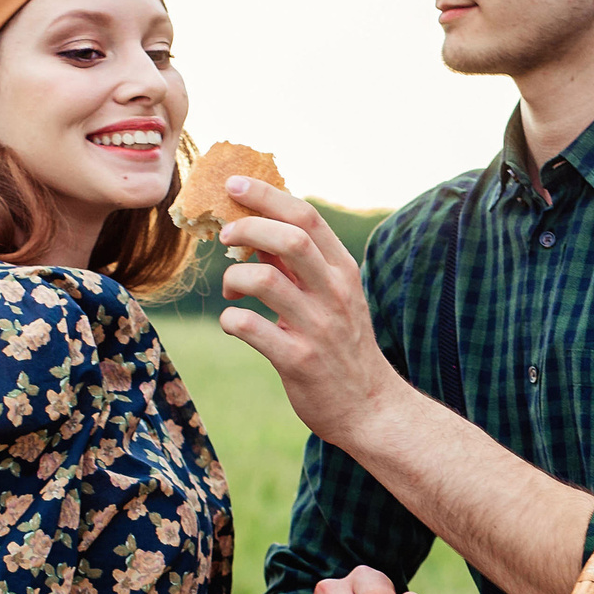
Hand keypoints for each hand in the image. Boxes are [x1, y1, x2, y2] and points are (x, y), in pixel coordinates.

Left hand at [215, 178, 408, 447]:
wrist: (370, 407)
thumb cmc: (343, 346)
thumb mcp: (333, 297)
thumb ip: (300, 265)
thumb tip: (255, 227)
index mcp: (343, 271)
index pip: (306, 217)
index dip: (266, 196)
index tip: (234, 186)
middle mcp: (334, 294)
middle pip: (289, 240)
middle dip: (247, 229)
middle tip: (224, 236)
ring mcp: (318, 328)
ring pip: (265, 281)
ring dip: (235, 278)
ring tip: (231, 289)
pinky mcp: (299, 360)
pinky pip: (251, 327)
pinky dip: (231, 320)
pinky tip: (233, 324)